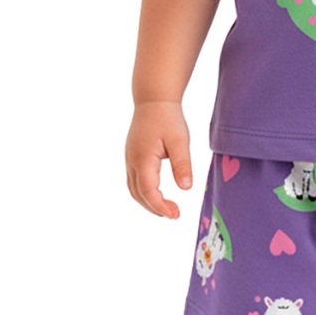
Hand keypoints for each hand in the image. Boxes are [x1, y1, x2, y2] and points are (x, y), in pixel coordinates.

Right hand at [125, 101, 192, 217]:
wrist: (154, 99)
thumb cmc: (168, 118)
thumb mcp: (180, 140)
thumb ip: (182, 164)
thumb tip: (186, 188)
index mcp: (142, 159)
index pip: (148, 191)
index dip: (161, 206)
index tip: (176, 215)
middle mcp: (132, 162)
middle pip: (138, 194)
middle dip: (155, 208)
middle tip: (174, 214)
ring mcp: (130, 159)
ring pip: (134, 189)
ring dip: (148, 202)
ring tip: (167, 209)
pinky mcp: (132, 156)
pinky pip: (134, 181)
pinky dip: (144, 193)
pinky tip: (158, 194)